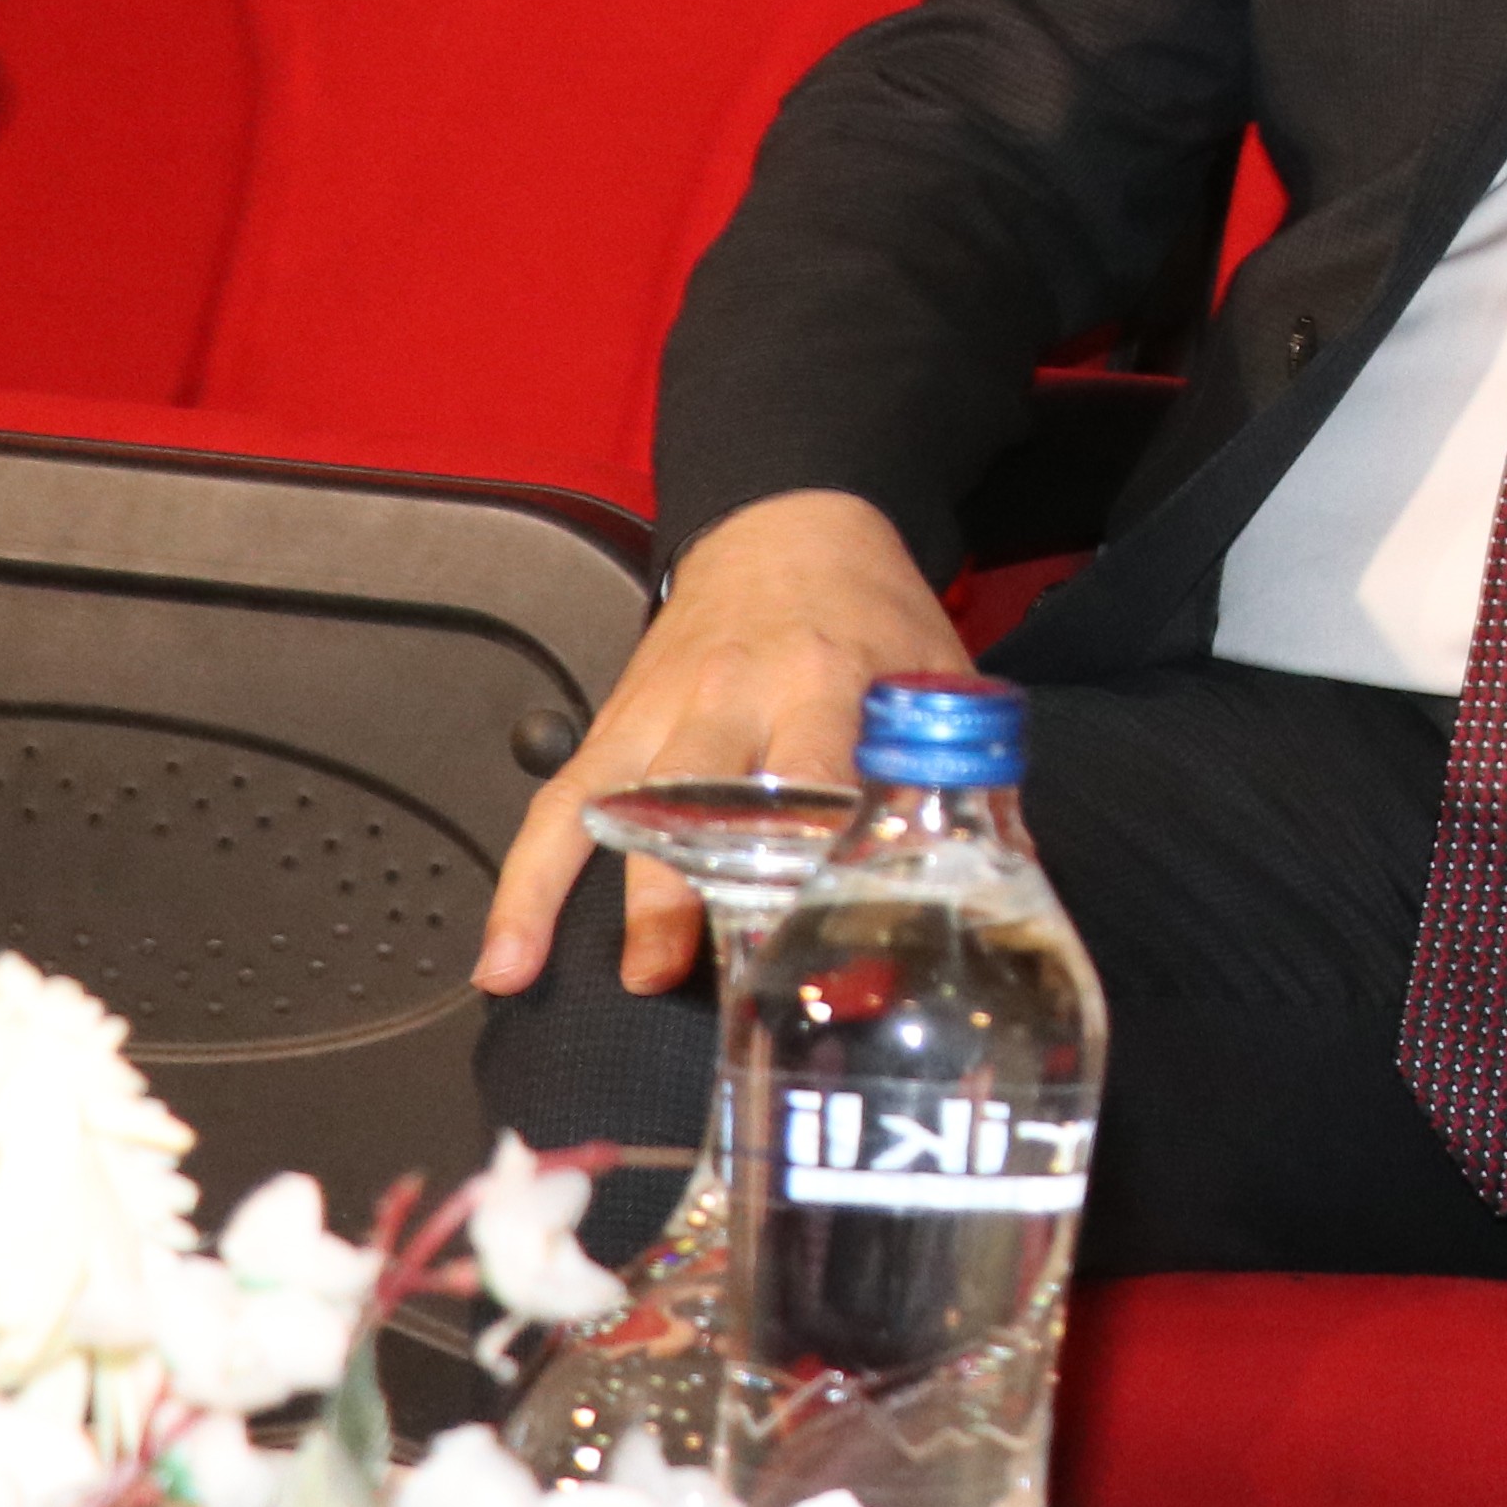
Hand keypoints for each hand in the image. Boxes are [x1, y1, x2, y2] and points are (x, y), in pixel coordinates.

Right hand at [472, 491, 964, 997]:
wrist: (791, 529)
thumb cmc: (872, 618)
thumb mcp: (932, 678)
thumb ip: (960, 774)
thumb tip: (1000, 883)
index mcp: (823, 681)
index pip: (813, 771)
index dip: (807, 850)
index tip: (809, 929)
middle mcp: (734, 695)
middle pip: (697, 794)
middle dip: (681, 883)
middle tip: (680, 972)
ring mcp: (664, 712)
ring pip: (615, 804)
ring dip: (595, 896)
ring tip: (584, 978)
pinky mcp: (616, 726)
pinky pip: (558, 807)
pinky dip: (525, 884)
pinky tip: (505, 959)